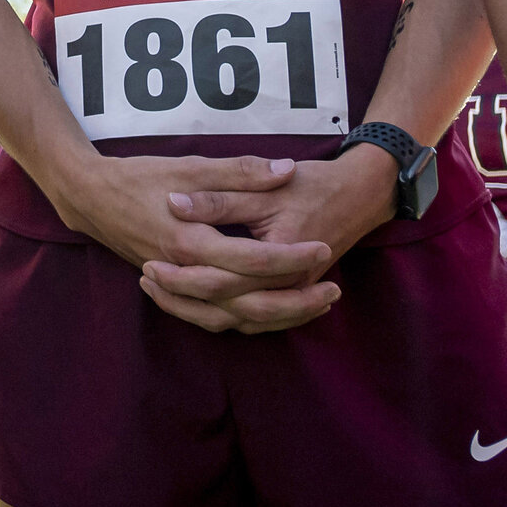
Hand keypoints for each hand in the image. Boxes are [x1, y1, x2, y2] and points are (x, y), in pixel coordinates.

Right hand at [45, 153, 337, 334]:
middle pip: (250, 302)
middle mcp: (186, 271)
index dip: (294, 255)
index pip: (254, 259)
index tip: (324, 247)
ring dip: (276, 317)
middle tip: (333, 291)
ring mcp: (179, 285)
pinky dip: (243, 321)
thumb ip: (240, 171)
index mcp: (192, 240)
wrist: (90, 197)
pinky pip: (212, 319)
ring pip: (233, 318)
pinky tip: (268, 313)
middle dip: (296, 301)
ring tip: (311, 306)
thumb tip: (286, 170)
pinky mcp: (174, 289)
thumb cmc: (139, 177)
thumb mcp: (190, 166)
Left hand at [144, 145, 396, 333]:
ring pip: (242, 321)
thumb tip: (173, 202)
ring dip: (201, 313)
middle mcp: (289, 284)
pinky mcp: (292, 295)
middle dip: (185, 300)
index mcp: (279, 256)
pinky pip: (256, 320)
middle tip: (146, 280)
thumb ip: (221, 196)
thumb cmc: (313, 185)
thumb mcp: (266, 186)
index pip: (224, 278)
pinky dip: (225, 316)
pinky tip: (196, 303)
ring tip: (160, 293)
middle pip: (228, 308)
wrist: (360, 195)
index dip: (183, 275)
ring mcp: (293, 294)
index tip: (148, 264)